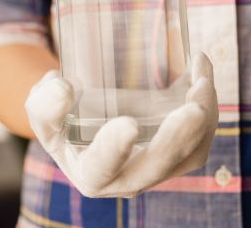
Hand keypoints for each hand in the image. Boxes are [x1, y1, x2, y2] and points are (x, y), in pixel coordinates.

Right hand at [25, 53, 217, 197]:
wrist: (88, 119)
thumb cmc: (63, 119)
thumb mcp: (43, 113)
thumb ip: (44, 104)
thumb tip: (62, 87)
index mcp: (92, 174)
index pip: (103, 168)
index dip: (115, 150)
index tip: (127, 123)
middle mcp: (129, 179)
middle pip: (160, 165)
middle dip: (180, 136)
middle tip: (192, 107)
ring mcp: (159, 169)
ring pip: (191, 153)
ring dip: (203, 119)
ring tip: (202, 79)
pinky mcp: (179, 152)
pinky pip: (202, 137)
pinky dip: (208, 105)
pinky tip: (201, 70)